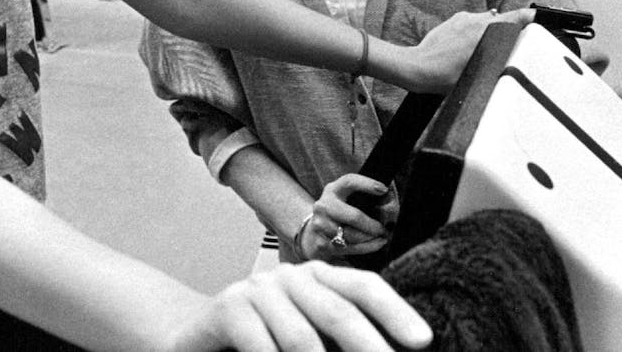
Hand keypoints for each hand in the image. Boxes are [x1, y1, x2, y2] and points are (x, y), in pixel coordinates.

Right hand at [171, 260, 431, 351]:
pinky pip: (262, 345)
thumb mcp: (307, 338)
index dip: (395, 311)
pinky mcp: (228, 307)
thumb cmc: (265, 341)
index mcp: (321, 278)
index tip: (423, 341)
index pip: (364, 287)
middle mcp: (293, 276)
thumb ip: (341, 341)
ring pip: (301, 338)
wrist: (197, 336)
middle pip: (339, 311)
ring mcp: (259, 288)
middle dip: (369, 346)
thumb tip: (388, 350)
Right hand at [297, 174, 399, 261]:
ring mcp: (320, 226)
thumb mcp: (345, 197)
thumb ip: (363, 194)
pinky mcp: (322, 244)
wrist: (313, 230)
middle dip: (373, 225)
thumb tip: (389, 196)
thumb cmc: (339, 211)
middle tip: (384, 228)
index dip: (367, 184)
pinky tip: (376, 244)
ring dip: (371, 238)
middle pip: (354, 217)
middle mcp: (323, 206)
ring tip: (382, 237)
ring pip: (353, 236)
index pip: (349, 182)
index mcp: (332, 190)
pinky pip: (350, 248)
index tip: (384, 189)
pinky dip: (367, 247)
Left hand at [399, 7, 536, 92]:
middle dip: (506, 31)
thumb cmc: (444, 76)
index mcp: (485, 32)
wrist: (417, 68)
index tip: (537, 18)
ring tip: (481, 51)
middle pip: (501, 20)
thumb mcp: (477, 74)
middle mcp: (475, 20)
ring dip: (489, 31)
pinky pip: (471, 23)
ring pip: (486, 21)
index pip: (515, 18)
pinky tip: (467, 49)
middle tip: (506, 46)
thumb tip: (510, 55)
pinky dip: (474, 32)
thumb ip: (496, 60)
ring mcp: (463, 19)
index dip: (528, 18)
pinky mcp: (453, 20)